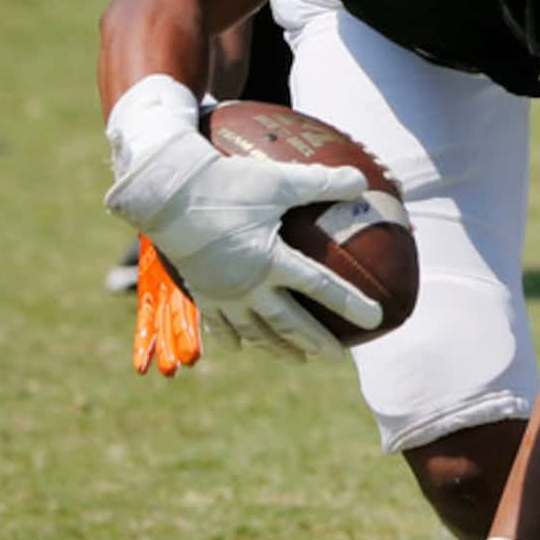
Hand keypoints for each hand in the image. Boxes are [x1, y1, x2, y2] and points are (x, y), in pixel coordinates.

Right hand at [105, 119, 380, 359]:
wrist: (165, 191)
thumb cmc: (226, 183)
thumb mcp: (280, 180)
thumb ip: (323, 182)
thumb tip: (363, 181)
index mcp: (271, 261)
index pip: (321, 287)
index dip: (350, 303)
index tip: (374, 320)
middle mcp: (248, 285)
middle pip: (289, 322)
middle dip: (314, 340)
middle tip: (336, 357)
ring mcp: (222, 293)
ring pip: (255, 330)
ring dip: (278, 347)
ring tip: (297, 359)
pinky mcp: (201, 290)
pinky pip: (218, 323)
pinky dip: (231, 337)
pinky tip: (239, 348)